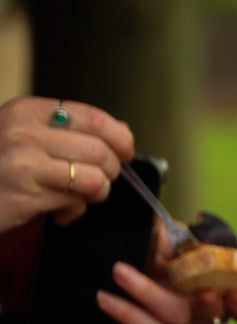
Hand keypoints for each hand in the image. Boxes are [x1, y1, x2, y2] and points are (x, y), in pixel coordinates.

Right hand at [0, 96, 133, 233]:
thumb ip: (67, 130)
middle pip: (100, 151)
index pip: (93, 118)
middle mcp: (23, 132)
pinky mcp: (24, 195)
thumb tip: (122, 132)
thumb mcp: (23, 134)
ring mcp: (22, 163)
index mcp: (26, 111)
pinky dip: (76, 211)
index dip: (120, 137)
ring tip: (80, 196)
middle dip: (112, 171)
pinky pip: (76, 202)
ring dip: (97, 193)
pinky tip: (60, 212)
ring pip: (95, 178)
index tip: (126, 151)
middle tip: (100, 181)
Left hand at [96, 223, 236, 323]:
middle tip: (207, 290)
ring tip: (119, 270)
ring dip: (147, 292)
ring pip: (173, 317)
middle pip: (212, 314)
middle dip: (210, 304)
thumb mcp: (166, 243)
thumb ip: (174, 237)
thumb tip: (170, 234)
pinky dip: (124, 312)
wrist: (114, 278)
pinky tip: (105, 297)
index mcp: (213, 287)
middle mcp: (198, 311)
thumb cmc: (153, 258)